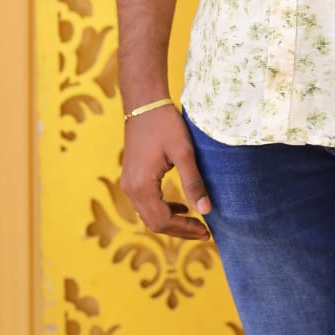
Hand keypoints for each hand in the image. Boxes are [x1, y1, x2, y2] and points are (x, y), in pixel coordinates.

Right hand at [120, 106, 211, 239]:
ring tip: (195, 222)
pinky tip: (179, 206)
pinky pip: (146, 203)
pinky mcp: (131, 176)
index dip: (185, 230)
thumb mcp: (184, 152)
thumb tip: (206, 211)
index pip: (163, 221)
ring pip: (149, 215)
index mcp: (142, 186)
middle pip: (155, 223)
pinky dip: (163, 209)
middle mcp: (130, 189)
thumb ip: (193, 182)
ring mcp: (128, 183)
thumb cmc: (165, 124)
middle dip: (180, 230)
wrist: (144, 103)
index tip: (206, 231)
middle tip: (204, 231)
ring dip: (171, 221)